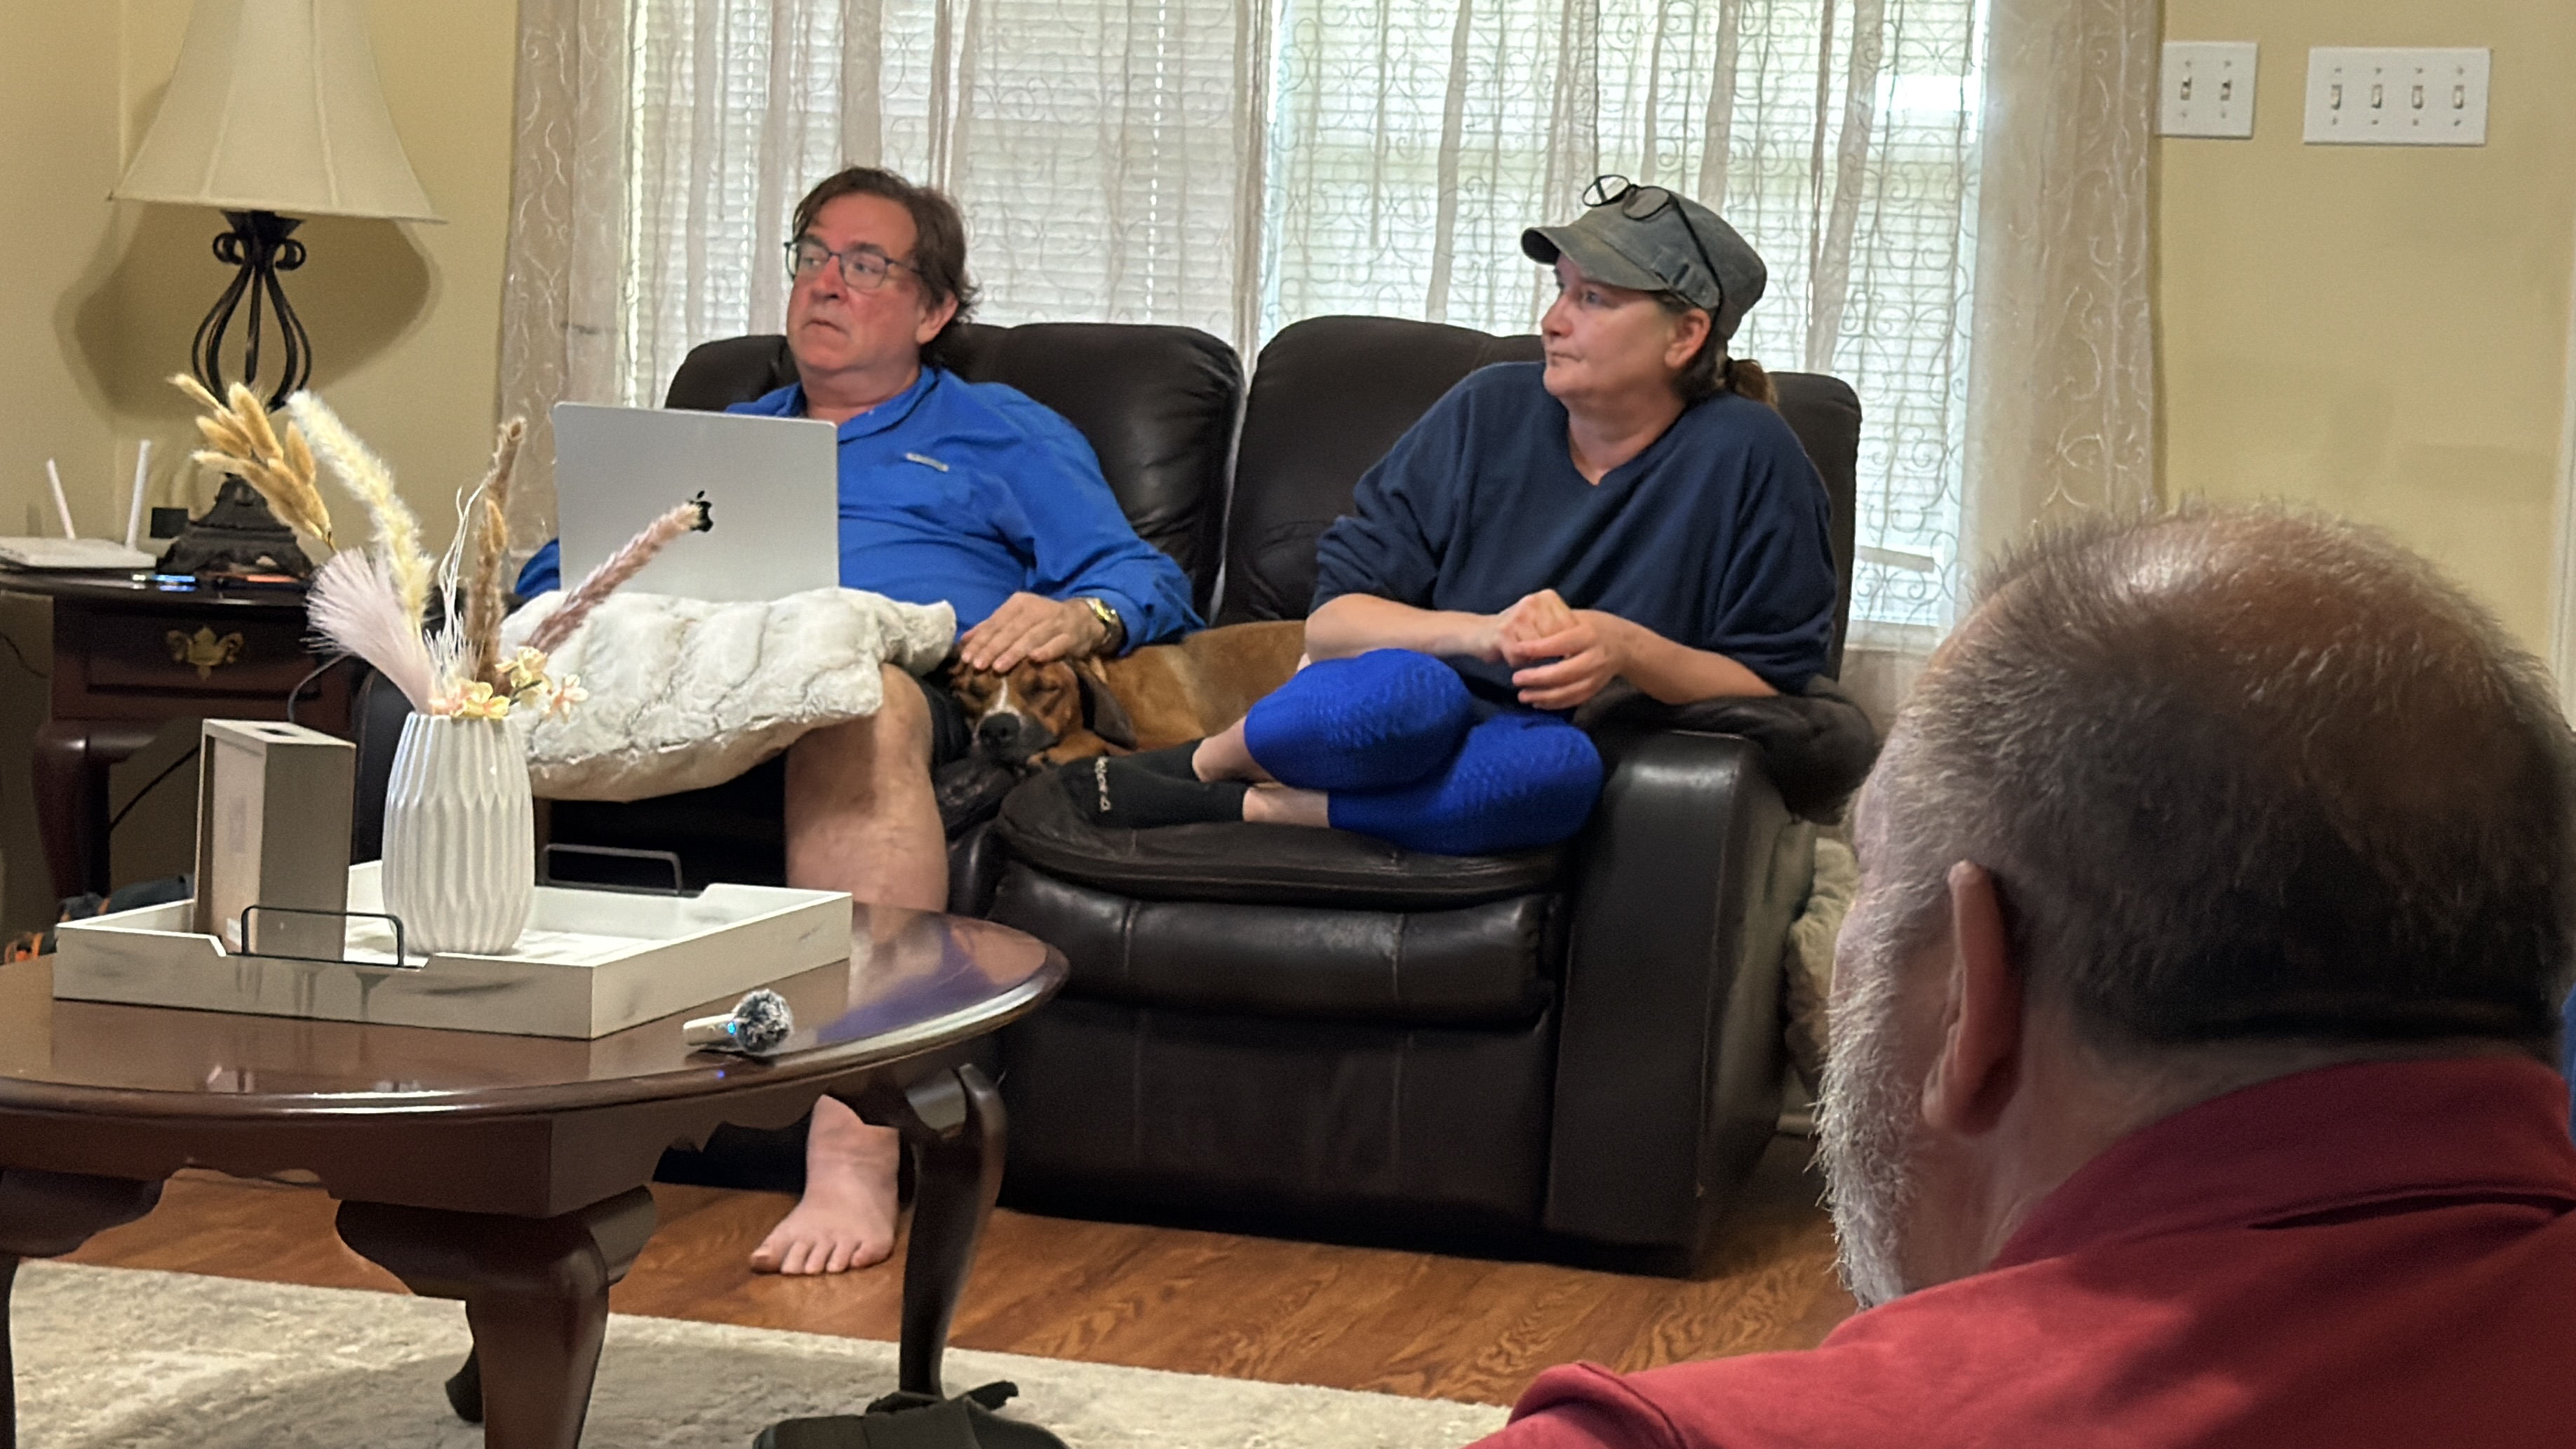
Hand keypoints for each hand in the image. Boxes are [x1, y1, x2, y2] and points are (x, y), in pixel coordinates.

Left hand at [958, 592, 1105, 671]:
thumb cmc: (1042, 621)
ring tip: (998, 668)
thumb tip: (965, 641)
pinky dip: (1046, 651)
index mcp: (1019, 604)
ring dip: (1014, 653)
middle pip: (1011, 631)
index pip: (996, 622)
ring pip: (1031, 638)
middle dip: (993, 649)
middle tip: (978, 666)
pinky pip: (1057, 645)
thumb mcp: (1016, 619)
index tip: (966, 658)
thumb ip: (991, 627)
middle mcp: (1036, 610)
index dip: (981, 640)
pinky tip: (1034, 660)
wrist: (1083, 618)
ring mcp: (1055, 623)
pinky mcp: (1071, 636)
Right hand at [1496, 589, 1577, 663]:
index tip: (1566, 656)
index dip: (1569, 645)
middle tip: (1539, 656)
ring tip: (1523, 655)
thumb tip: (1584, 650)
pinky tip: (1512, 656)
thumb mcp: (1543, 624)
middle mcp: (1533, 601)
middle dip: (1549, 653)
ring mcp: (1517, 615)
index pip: (1570, 626)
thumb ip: (1562, 631)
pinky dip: (1517, 662)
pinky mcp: (1502, 632)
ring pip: (1538, 649)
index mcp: (1548, 597)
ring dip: (1531, 659)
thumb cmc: (1518, 632)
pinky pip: (1520, 656)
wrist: (1480, 633)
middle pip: (1555, 638)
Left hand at [1507, 609, 1634, 709]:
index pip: (1561, 643)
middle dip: (1538, 678)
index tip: (1517, 649)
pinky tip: (1537, 702)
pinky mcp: (1596, 689)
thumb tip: (1525, 639)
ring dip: (1543, 696)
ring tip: (1522, 695)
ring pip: (1569, 691)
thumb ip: (1555, 627)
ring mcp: (1597, 676)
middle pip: (1565, 672)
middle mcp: (1595, 657)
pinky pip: (1574, 700)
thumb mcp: (1578, 618)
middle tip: (1516, 679)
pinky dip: (1555, 704)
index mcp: (1588, 635)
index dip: (1538, 648)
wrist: (1624, 645)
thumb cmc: (1593, 627)